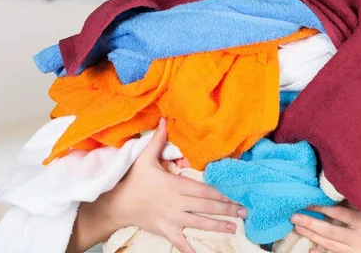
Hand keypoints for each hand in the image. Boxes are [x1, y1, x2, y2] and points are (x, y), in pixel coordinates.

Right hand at [102, 119, 246, 252]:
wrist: (117, 204)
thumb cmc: (133, 180)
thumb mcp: (144, 158)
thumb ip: (158, 140)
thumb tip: (164, 120)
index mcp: (175, 185)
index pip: (204, 190)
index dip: (221, 194)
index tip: (235, 196)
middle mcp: (177, 203)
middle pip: (206, 207)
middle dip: (227, 210)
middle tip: (244, 212)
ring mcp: (172, 218)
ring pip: (199, 224)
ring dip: (218, 226)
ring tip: (234, 228)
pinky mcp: (165, 230)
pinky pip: (180, 242)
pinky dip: (190, 249)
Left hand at [290, 202, 360, 252]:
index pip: (344, 214)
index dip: (325, 207)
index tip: (310, 199)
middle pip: (333, 231)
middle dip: (312, 223)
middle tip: (294, 215)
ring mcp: (358, 251)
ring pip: (331, 244)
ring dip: (312, 236)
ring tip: (296, 227)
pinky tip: (310, 250)